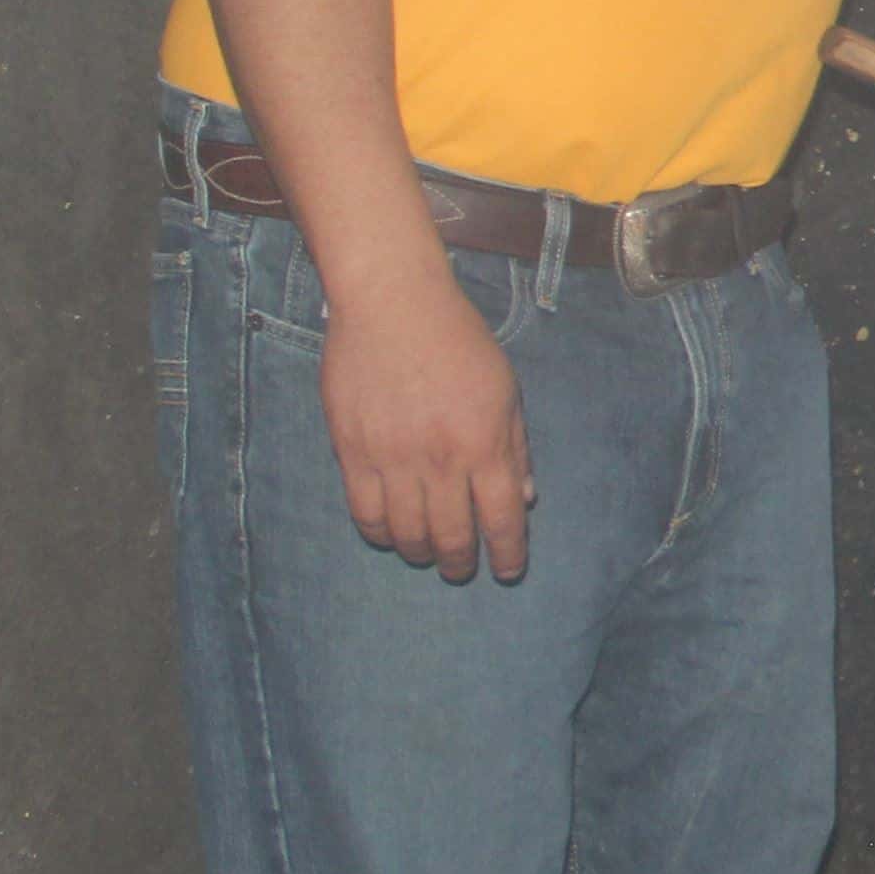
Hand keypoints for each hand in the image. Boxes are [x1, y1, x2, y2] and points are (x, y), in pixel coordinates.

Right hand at [323, 264, 534, 579]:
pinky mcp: (351, 452)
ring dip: (420, 551)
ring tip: (427, 551)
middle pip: (452, 536)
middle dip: (460, 563)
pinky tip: (390, 531)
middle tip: (460, 569)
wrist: (392, 303)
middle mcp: (440, 459)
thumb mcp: (505, 389)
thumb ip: (515, 447)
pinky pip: (364, 513)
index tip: (508, 570)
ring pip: (407, 533)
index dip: (508, 554)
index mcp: (484, 443)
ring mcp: (392, 458)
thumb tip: (524, 498)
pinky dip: (379, 532)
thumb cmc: (457, 340)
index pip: (502, 518)